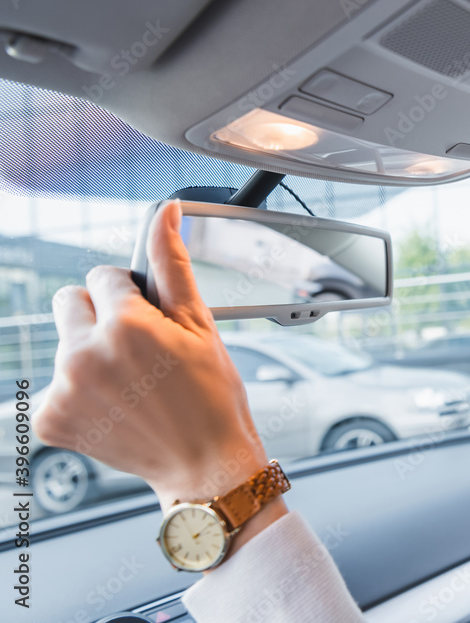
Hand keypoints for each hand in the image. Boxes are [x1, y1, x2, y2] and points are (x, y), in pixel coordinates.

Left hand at [33, 200, 271, 511]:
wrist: (204, 464)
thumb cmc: (212, 396)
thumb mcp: (200, 324)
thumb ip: (172, 263)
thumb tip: (163, 211)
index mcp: (126, 325)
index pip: (102, 276)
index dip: (133, 297)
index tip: (153, 325)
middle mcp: (85, 354)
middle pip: (69, 302)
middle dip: (100, 317)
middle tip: (139, 352)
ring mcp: (63, 390)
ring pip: (63, 343)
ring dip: (89, 354)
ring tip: (130, 385)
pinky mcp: (50, 419)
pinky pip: (53, 384)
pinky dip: (78, 394)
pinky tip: (113, 407)